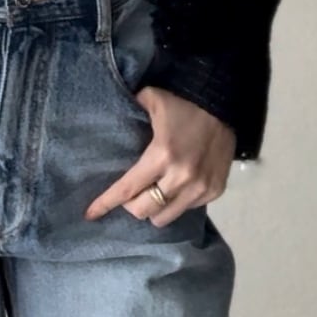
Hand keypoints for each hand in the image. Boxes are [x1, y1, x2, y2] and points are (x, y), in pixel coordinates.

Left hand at [84, 86, 236, 227]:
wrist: (225, 103)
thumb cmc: (184, 102)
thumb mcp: (152, 99)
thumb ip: (129, 109)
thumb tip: (110, 113)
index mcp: (161, 155)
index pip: (127, 189)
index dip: (105, 204)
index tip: (90, 215)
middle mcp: (181, 177)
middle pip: (144, 210)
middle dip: (131, 205)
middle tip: (130, 195)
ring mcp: (200, 187)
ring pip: (165, 217)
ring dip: (154, 209)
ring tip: (153, 194)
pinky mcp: (215, 191)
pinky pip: (187, 209)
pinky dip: (178, 202)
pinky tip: (177, 188)